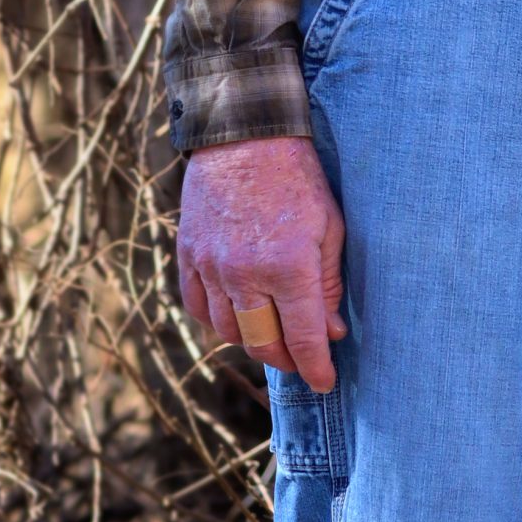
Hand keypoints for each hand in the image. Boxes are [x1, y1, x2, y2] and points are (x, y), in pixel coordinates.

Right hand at [177, 137, 346, 392]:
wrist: (244, 138)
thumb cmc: (299, 179)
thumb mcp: (331, 227)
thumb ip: (329, 284)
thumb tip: (332, 333)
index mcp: (288, 266)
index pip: (302, 338)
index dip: (316, 368)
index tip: (326, 383)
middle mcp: (246, 274)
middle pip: (263, 343)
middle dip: (287, 360)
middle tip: (303, 361)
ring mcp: (211, 267)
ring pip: (230, 332)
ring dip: (254, 342)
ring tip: (274, 337)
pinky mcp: (189, 257)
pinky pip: (199, 309)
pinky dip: (219, 321)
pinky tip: (239, 317)